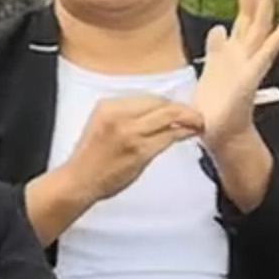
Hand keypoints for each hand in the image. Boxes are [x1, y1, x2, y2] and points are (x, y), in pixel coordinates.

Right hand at [57, 93, 205, 207]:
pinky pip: (170, 135)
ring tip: (199, 124)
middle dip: (183, 108)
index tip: (178, 110)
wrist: (79, 181)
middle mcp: (118, 115)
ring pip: (170, 115)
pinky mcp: (140, 149)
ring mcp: (130, 132)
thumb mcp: (103, 126)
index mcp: (107, 106)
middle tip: (195, 116)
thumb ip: (126, 117)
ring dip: (190, 118)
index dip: (168, 103)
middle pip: (161, 103)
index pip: (149, 98)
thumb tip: (158, 115)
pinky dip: (185, 132)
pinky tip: (192, 133)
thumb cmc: (91, 158)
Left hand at [192, 0, 278, 152]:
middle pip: (250, 17)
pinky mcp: (250, 77)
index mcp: (233, 51)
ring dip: (267, 5)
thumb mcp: (212, 67)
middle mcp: (244, 54)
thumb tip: (218, 29)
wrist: (218, 130)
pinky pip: (267, 53)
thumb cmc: (217, 101)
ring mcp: (249, 63)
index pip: (241, 18)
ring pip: (260, 28)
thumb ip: (216, 48)